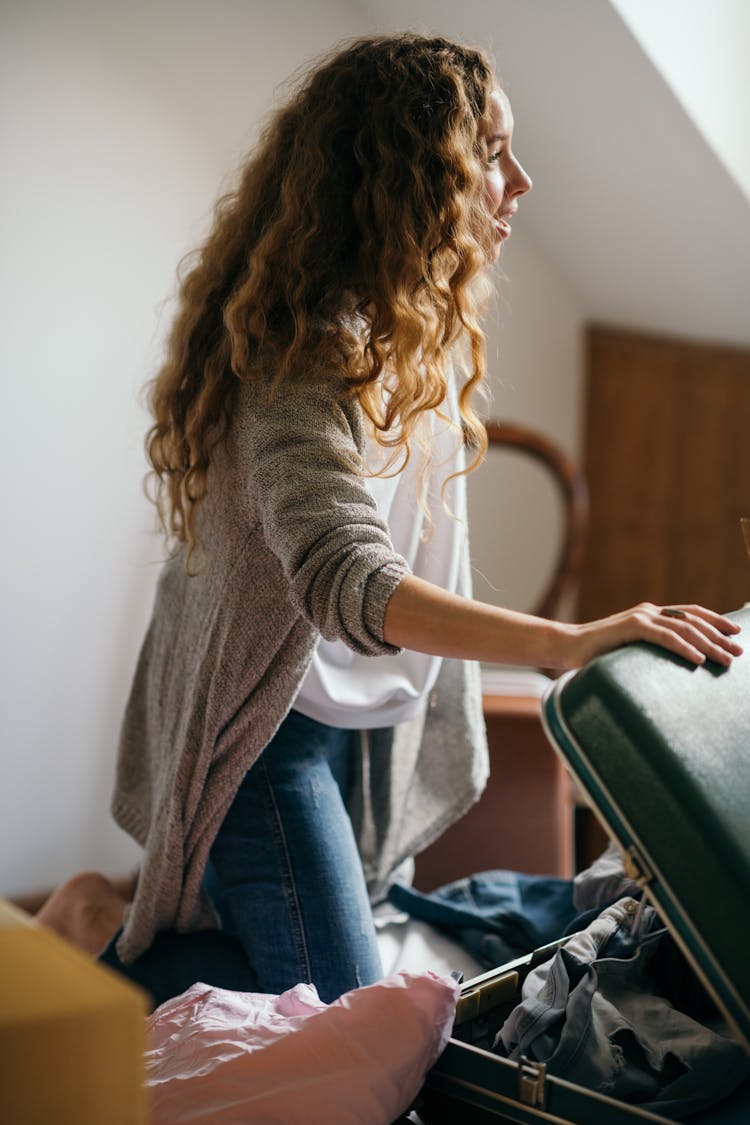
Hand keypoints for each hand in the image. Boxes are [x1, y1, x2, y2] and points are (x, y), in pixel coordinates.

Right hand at [564, 603, 742, 669]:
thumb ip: (650, 650)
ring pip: (684, 628)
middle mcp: (648, 612)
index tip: (736, 631)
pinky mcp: (630, 627)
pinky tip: (698, 658)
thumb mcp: (631, 650)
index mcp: (650, 615)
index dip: (715, 620)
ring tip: (725, 658)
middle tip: (738, 651)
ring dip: (708, 644)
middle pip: (693, 621)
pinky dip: (684, 647)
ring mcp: (640, 617)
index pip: (691, 614)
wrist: (566, 647)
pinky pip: (664, 637)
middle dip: (719, 636)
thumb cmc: (596, 653)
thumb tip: (673, 663)